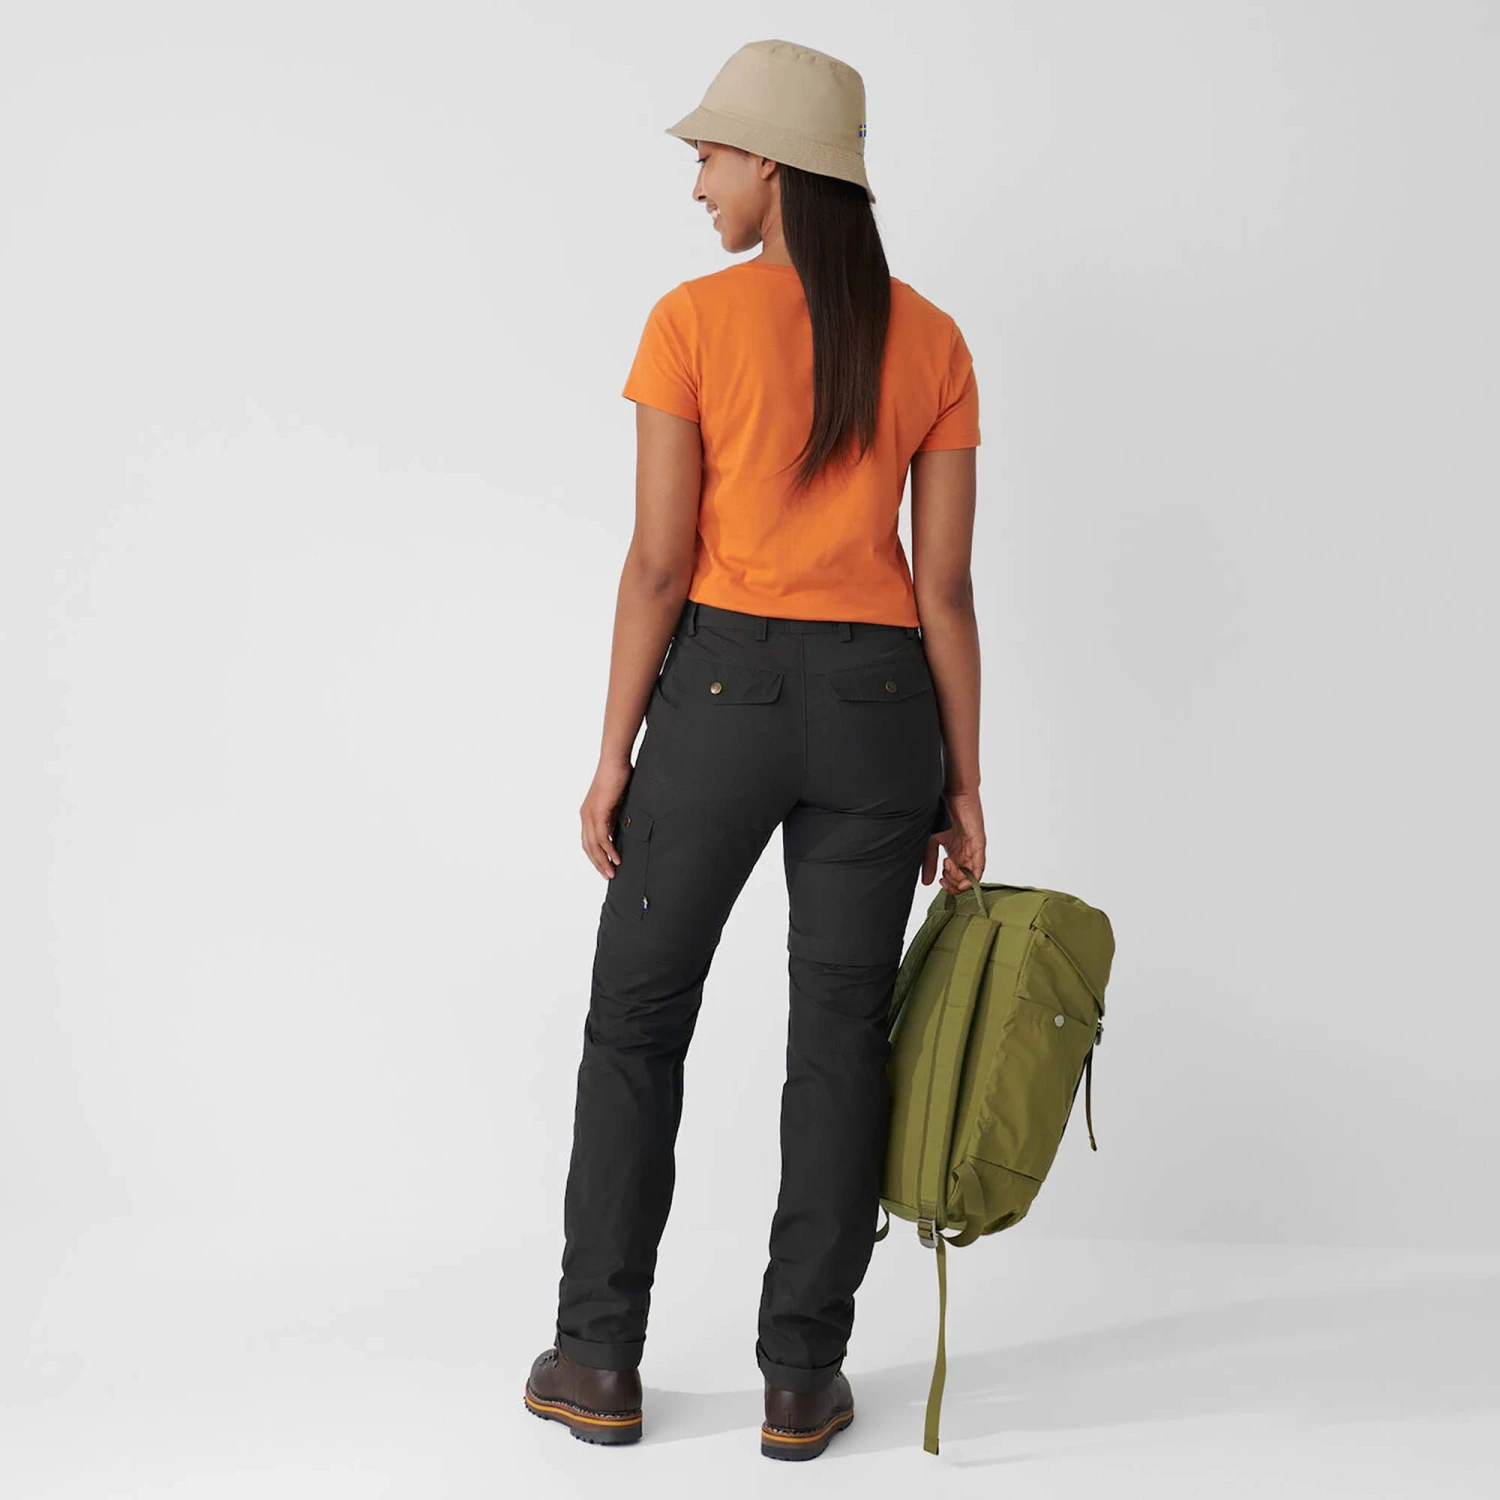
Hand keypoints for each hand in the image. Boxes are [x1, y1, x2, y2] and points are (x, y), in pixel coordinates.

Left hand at [581, 758, 633, 877]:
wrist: (614, 761)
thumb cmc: (618, 777)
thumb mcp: (617, 802)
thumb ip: (615, 817)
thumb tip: (620, 830)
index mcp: (588, 813)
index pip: (588, 841)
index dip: (595, 856)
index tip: (604, 867)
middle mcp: (585, 815)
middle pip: (588, 847)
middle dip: (598, 863)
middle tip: (608, 876)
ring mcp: (590, 814)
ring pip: (594, 845)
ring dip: (603, 860)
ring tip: (612, 872)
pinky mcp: (598, 812)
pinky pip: (602, 837)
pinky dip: (609, 849)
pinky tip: (616, 857)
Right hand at [921, 789, 985, 894]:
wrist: (949, 794)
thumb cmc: (941, 813)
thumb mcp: (930, 841)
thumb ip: (928, 861)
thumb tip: (927, 882)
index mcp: (956, 854)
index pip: (957, 879)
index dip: (949, 885)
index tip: (938, 880)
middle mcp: (966, 854)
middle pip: (965, 881)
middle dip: (953, 886)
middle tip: (942, 879)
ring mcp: (973, 850)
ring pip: (972, 877)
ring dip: (958, 880)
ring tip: (946, 868)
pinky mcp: (979, 844)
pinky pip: (979, 866)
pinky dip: (969, 875)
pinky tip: (954, 869)